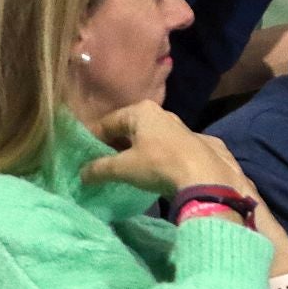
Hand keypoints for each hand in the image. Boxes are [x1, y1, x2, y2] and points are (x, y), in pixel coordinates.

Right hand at [80, 101, 252, 195]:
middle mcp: (161, 114)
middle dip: (115, 145)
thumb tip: (82, 175)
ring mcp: (180, 128)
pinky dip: (155, 157)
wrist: (205, 177)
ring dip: (136, 152)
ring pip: (148, 138)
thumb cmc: (159, 165)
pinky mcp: (194, 144)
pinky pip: (165, 148)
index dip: (93, 139)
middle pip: (128, 129)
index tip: (84, 156)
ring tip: (126, 171)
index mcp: (141, 111)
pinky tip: (154, 173)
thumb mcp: (124, 168)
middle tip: (102, 165)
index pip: (107, 122)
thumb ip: (100, 169)